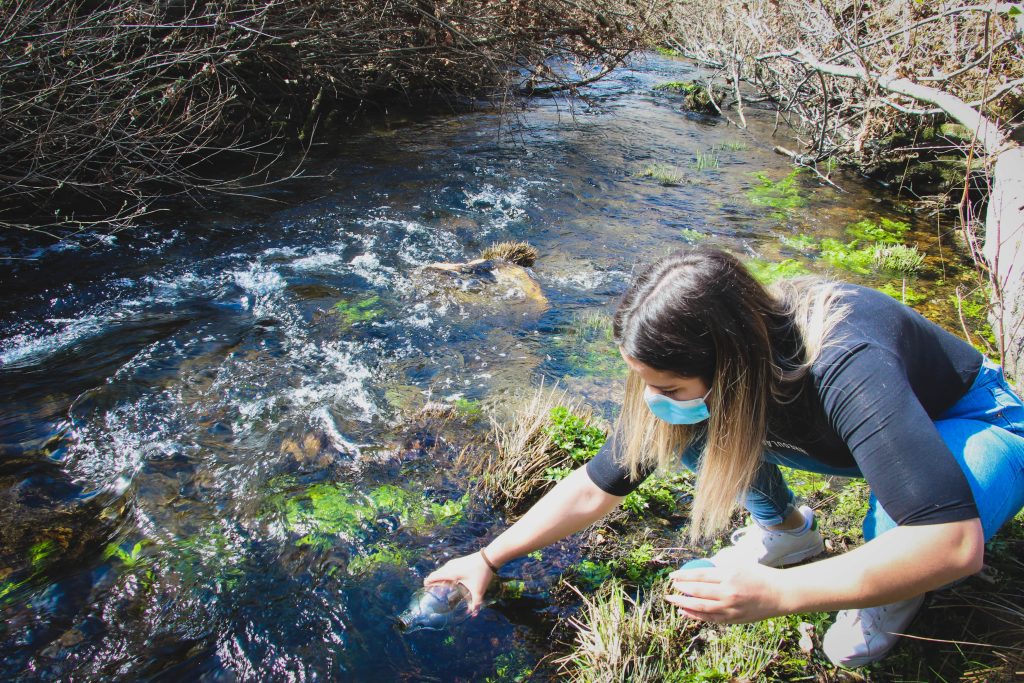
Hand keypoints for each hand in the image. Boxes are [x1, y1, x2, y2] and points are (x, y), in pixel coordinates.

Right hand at [424, 551, 493, 612]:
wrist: (489, 558)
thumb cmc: (481, 573)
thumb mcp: (478, 590)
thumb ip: (475, 603)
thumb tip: (474, 614)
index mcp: (449, 573)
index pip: (432, 577)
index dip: (427, 583)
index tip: (424, 590)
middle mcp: (449, 567)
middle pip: (436, 574)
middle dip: (432, 582)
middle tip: (431, 593)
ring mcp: (454, 563)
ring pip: (442, 571)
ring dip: (439, 578)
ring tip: (439, 588)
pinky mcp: (458, 561)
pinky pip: (447, 569)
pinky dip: (445, 575)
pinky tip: (450, 582)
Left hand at [664, 563, 783, 623]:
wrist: (780, 594)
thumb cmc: (759, 575)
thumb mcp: (740, 564)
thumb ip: (720, 566)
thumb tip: (701, 565)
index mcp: (729, 575)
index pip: (700, 575)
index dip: (683, 576)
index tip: (672, 576)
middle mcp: (728, 592)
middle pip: (697, 591)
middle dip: (680, 590)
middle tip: (670, 587)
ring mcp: (730, 608)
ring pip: (701, 607)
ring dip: (683, 604)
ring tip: (672, 601)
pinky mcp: (733, 619)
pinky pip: (710, 618)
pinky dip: (695, 615)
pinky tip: (685, 612)